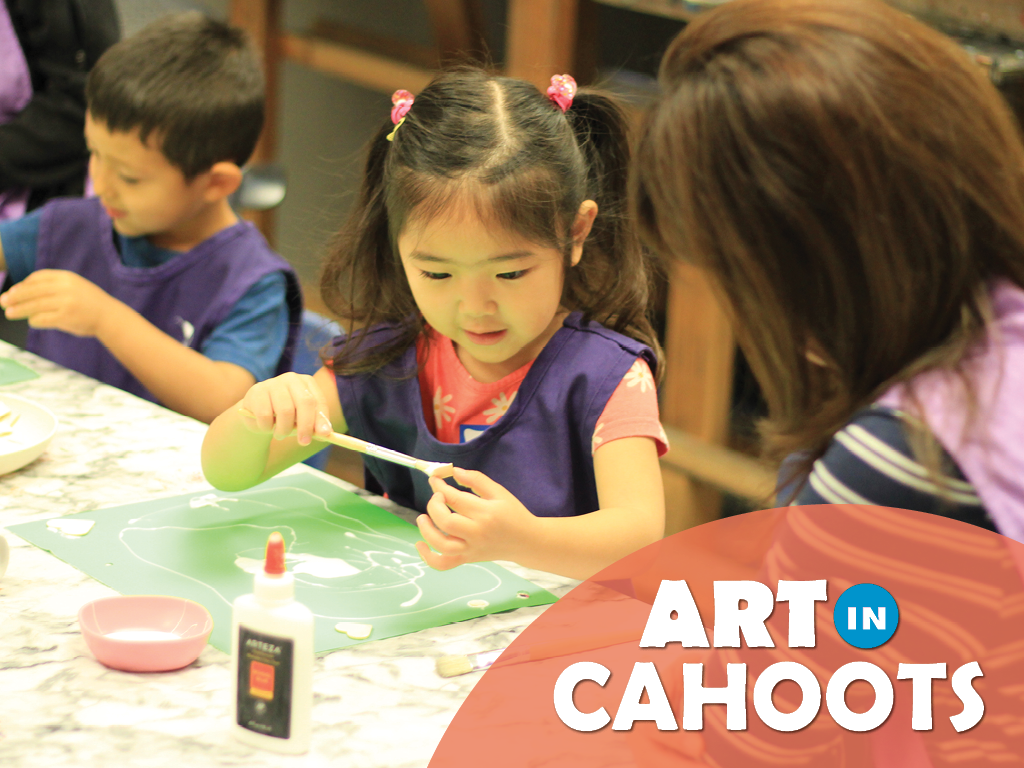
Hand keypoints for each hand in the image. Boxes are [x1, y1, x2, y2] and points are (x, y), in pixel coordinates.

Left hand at [0, 269, 117, 336]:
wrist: (110, 317)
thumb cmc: (90, 303)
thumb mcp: (75, 286)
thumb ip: (55, 286)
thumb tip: (25, 293)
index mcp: (66, 277)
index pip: (38, 277)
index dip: (23, 285)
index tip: (13, 292)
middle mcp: (65, 288)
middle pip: (32, 290)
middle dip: (15, 297)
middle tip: (3, 302)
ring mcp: (65, 302)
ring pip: (34, 305)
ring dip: (19, 310)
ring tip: (9, 313)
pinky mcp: (65, 317)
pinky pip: (42, 318)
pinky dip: (34, 320)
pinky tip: (31, 322)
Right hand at [238, 372, 333, 445]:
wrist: (256, 414)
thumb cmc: (284, 416)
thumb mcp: (301, 420)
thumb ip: (314, 425)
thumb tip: (325, 433)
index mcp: (307, 382)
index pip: (318, 401)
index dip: (322, 418)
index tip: (324, 434)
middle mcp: (291, 379)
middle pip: (305, 402)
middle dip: (306, 425)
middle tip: (304, 442)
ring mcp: (273, 383)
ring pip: (285, 410)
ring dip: (284, 429)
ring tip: (281, 435)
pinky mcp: (256, 391)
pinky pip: (265, 415)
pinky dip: (267, 427)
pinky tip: (266, 427)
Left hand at [415, 468, 538, 569]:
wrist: (527, 542)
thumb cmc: (513, 514)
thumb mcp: (499, 492)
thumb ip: (476, 479)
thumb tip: (453, 471)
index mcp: (486, 513)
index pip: (455, 498)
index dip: (440, 487)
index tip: (434, 479)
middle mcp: (477, 533)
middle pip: (446, 521)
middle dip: (434, 505)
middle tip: (437, 497)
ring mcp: (471, 549)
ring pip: (441, 544)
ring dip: (426, 529)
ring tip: (423, 518)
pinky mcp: (467, 559)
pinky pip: (443, 564)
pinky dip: (428, 557)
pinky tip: (421, 544)